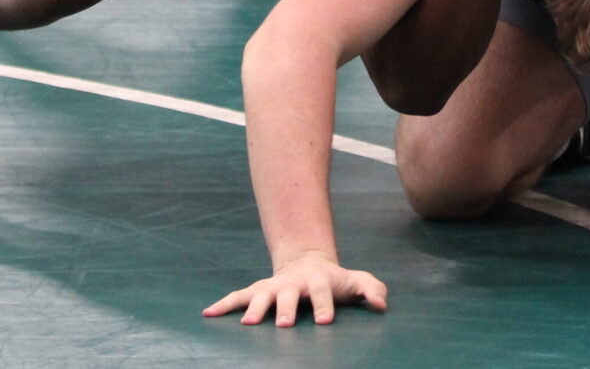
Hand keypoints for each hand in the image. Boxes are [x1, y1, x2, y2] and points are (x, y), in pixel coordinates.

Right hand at [203, 254, 387, 326]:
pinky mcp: (257, 292)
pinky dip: (223, 304)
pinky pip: (237, 297)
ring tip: (247, 325)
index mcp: (318, 281)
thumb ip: (372, 289)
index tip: (325, 321)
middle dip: (286, 309)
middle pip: (288, 295)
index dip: (324, 305)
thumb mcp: (356, 281)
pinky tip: (208, 313)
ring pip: (260, 297)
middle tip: (285, 324)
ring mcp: (272, 287)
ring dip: (254, 309)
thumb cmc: (335, 279)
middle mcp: (292, 284)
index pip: (322, 293)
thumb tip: (381, 305)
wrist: (307, 263)